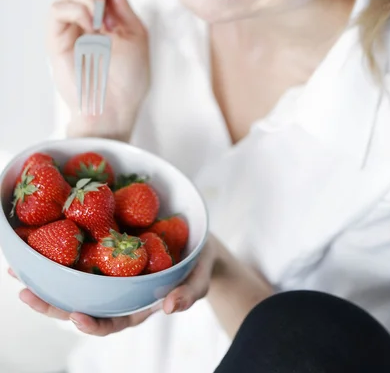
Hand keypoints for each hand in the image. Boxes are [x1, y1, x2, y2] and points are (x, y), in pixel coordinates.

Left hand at [7, 237, 217, 336]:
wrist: (197, 239)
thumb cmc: (199, 263)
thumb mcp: (200, 277)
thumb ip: (190, 292)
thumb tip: (170, 307)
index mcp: (137, 305)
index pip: (110, 322)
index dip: (91, 323)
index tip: (76, 316)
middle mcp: (118, 291)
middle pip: (81, 303)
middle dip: (51, 303)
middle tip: (26, 293)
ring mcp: (110, 270)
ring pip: (75, 279)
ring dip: (45, 275)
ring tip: (18, 267)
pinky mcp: (107, 247)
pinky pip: (81, 251)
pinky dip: (59, 247)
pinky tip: (39, 237)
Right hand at [48, 0, 149, 140]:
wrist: (117, 107)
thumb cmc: (128, 78)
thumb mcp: (135, 32)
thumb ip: (122, 1)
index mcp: (103, 9)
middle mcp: (84, 12)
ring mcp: (69, 25)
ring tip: (103, 14)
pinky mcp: (56, 38)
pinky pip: (58, 9)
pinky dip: (76, 9)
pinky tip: (90, 25)